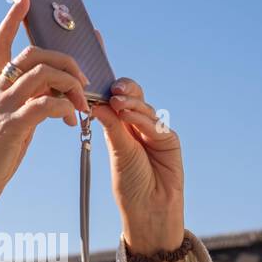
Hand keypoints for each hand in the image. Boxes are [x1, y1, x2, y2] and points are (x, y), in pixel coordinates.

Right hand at [0, 0, 91, 210]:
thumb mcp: (6, 122)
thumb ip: (24, 103)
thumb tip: (52, 95)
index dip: (11, 20)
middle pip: (32, 55)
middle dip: (64, 60)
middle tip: (82, 80)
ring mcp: (2, 108)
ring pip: (43, 74)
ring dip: (70, 85)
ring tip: (81, 105)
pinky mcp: (12, 127)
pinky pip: (45, 104)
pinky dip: (64, 106)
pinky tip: (70, 119)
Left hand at [89, 30, 184, 253]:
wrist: (150, 213)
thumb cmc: (131, 187)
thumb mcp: (116, 152)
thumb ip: (111, 125)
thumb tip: (97, 100)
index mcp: (120, 125)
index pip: (111, 94)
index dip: (104, 74)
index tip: (93, 48)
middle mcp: (137, 124)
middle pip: (130, 94)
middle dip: (121, 86)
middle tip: (110, 87)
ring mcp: (154, 130)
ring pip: (142, 106)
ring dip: (130, 102)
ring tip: (117, 100)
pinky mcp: (169, 139)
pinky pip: (154, 122)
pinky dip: (141, 117)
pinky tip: (129, 115)